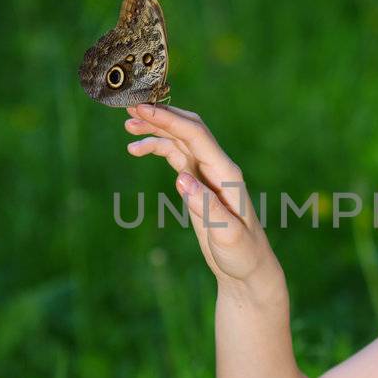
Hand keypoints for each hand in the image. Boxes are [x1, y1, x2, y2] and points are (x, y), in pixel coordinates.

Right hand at [123, 103, 281, 286]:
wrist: (249, 269)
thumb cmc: (243, 254)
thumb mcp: (227, 235)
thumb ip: (207, 206)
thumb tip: (181, 178)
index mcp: (227, 174)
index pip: (196, 136)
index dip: (169, 120)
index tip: (141, 109)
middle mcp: (217, 167)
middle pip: (188, 129)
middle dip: (161, 115)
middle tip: (129, 108)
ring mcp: (207, 174)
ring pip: (179, 140)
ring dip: (155, 129)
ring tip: (127, 127)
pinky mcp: (197, 184)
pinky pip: (176, 155)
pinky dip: (157, 147)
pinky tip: (136, 149)